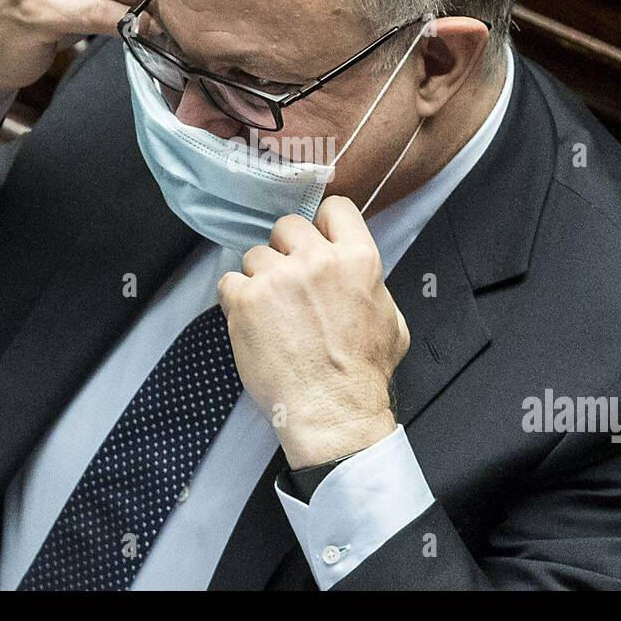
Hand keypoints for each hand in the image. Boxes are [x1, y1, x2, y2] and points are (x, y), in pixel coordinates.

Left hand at [217, 197, 409, 468]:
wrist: (332, 412)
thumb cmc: (362, 373)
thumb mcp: (391, 319)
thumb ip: (370, 283)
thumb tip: (356, 272)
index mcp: (357, 259)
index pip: (335, 208)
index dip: (323, 224)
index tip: (315, 242)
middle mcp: (317, 261)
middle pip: (287, 225)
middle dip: (285, 250)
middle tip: (288, 282)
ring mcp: (278, 278)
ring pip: (255, 255)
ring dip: (259, 278)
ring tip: (270, 313)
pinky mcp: (246, 300)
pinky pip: (229, 282)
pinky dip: (235, 300)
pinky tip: (251, 322)